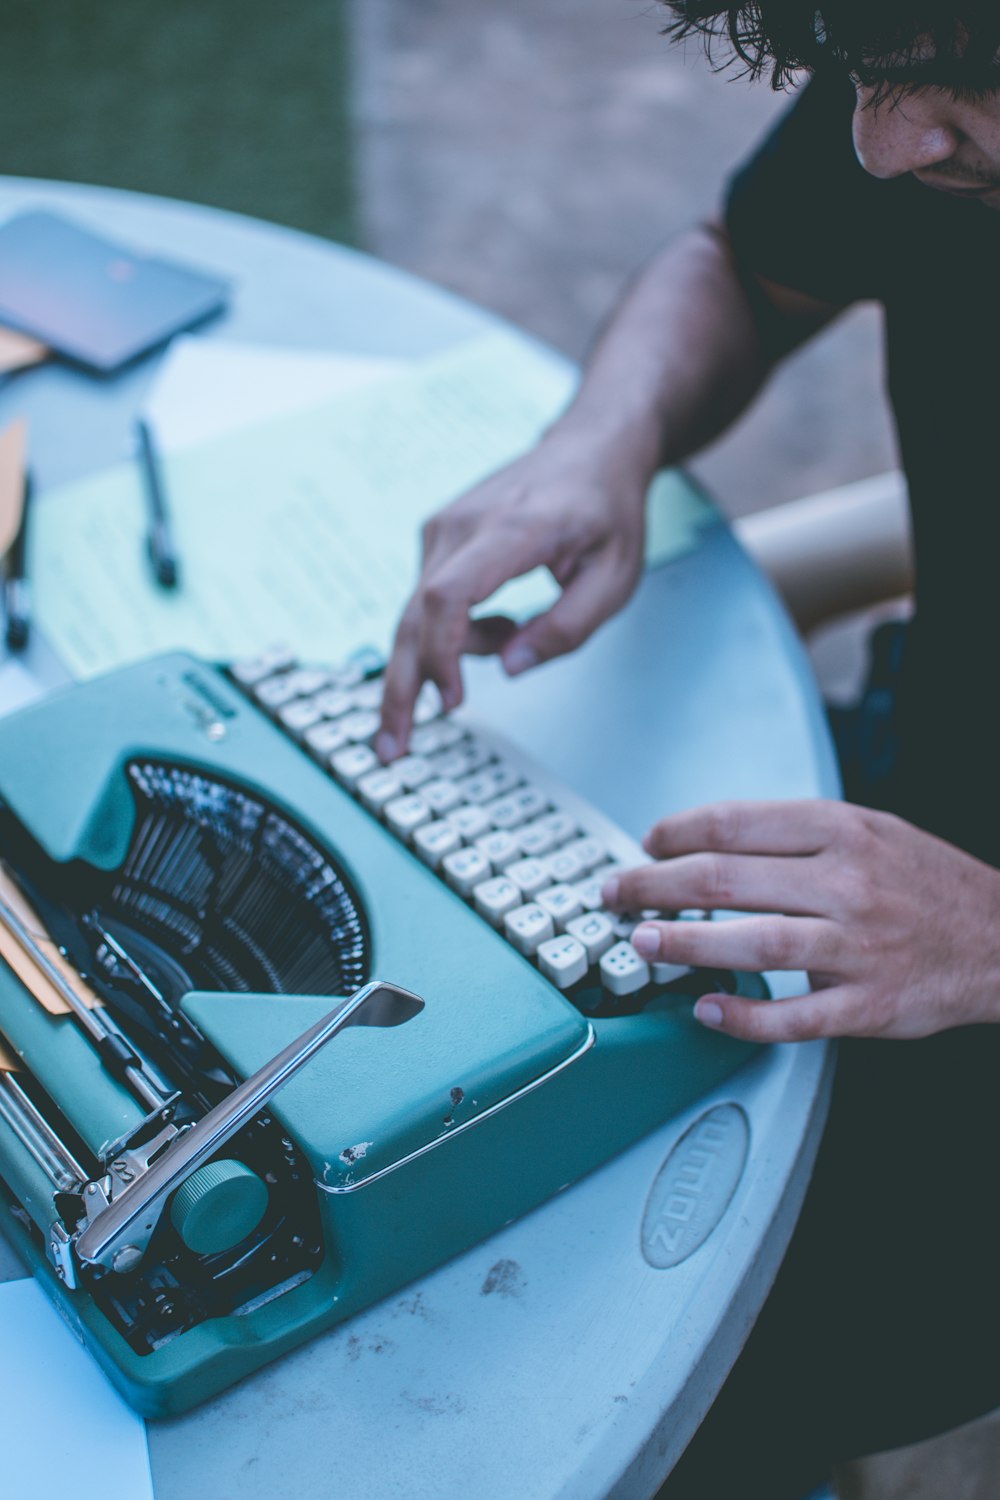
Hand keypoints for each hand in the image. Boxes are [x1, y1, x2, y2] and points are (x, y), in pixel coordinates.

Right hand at [376, 428, 649, 758]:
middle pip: (413, 615)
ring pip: (420, 616)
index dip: (441, 653)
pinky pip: (431, 603)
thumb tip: (510, 668)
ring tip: (515, 635)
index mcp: (512, 530)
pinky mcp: (438, 539)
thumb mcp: (615, 578)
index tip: (451, 702)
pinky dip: (457, 633)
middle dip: (400, 688)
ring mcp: (442, 529)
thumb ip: (567, 628)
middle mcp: (462, 525)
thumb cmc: (606, 510)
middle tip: (391, 748)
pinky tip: (503, 621)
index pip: (449, 596)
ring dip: (451, 657)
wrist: (590, 447)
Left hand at [601, 800, 999, 1041]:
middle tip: (615, 894)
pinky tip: (705, 1010)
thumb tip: (709, 841)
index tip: (645, 845)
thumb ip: (796, 834)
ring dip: (686, 943)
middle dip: (656, 885)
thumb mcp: (870, 830)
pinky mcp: (869, 1004)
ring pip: (754, 942)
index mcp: (842, 830)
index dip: (676, 833)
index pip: (735, 823)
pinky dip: (744, 1016)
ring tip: (642, 944)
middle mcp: (847, 882)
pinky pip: (795, 1016)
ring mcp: (858, 946)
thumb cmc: (927, 883)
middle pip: (727, 878)